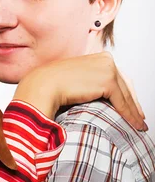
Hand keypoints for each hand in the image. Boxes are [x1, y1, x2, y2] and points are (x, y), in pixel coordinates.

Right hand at [13, 52, 146, 130]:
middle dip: (133, 103)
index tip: (131, 106)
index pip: (118, 77)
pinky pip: (123, 102)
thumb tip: (95, 95)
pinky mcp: (108, 81)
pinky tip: (134, 125)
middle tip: (139, 117)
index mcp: (97, 57)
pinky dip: (129, 115)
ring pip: (126, 94)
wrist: (43, 85)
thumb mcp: (75, 80)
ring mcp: (108, 68)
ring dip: (133, 112)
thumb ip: (87, 83)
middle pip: (125, 85)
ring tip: (138, 125)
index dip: (126, 93)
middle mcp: (106, 59)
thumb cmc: (51, 85)